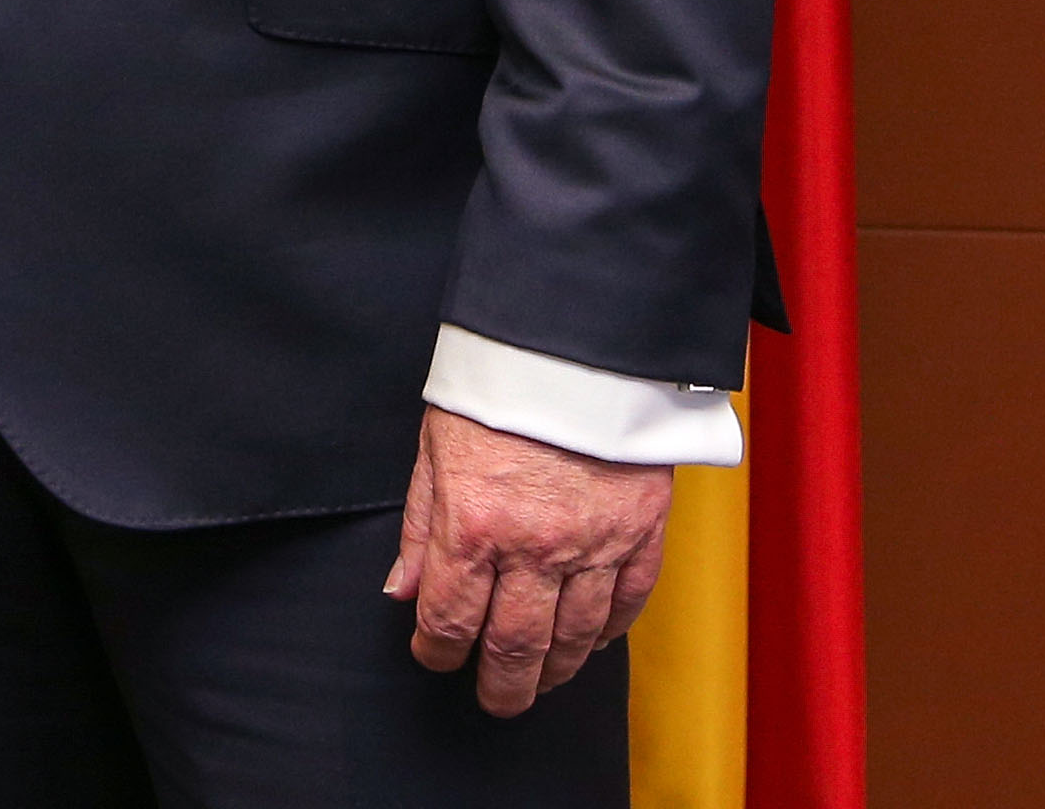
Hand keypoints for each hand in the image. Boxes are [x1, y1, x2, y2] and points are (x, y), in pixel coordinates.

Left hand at [384, 407, 671, 713]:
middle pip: (514, 646)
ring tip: (541, 681)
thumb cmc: (498, 385)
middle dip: (499, 686)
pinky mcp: (640, 530)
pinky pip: (628, 602)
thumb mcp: (434, 448)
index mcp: (473, 523)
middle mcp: (534, 545)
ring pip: (574, 636)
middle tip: (494, 701)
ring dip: (555, 670)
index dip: (436, 652)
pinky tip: (591, 643)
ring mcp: (593, 542)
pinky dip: (608, 632)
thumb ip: (419, 527)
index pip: (449, 619)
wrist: (574, 343)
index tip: (433, 658)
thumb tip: (403, 591)